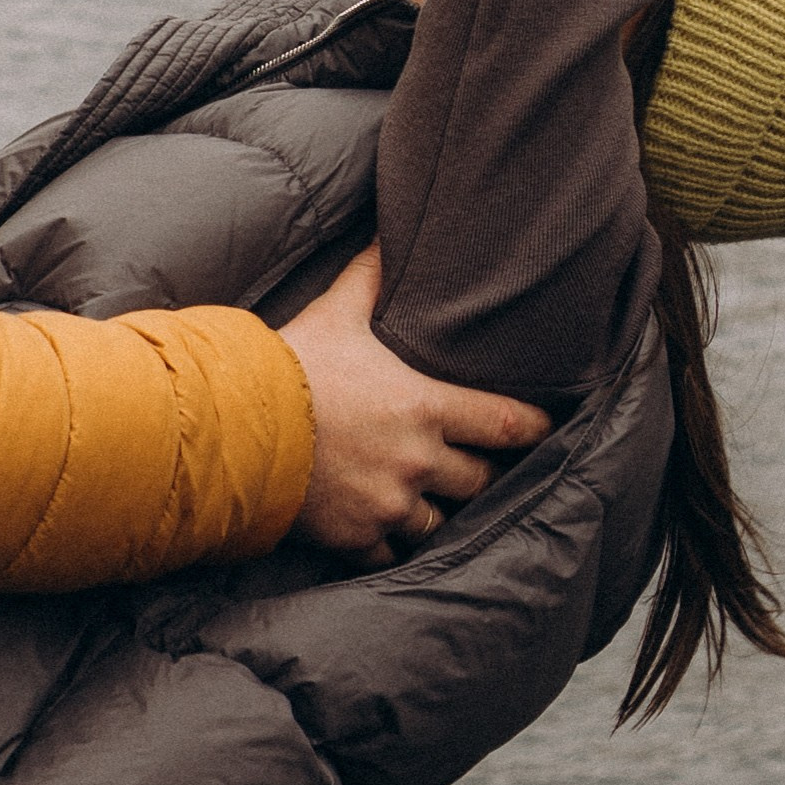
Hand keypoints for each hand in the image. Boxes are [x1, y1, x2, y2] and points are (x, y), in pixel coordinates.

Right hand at [281, 245, 546, 566]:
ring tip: (434, 504)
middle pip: (481, 480)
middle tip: (483, 469)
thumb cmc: (291, 365)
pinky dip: (390, 544)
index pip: (505, 423)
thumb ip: (369, 276)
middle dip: (483, 475)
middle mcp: (418, 461)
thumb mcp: (335, 312)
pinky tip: (385, 533)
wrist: (236, 427)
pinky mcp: (356, 537)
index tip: (549, 430)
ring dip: (438, 513)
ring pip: (440, 524)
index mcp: (425, 407)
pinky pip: (390, 553)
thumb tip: (386, 231)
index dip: (534, 428)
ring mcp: (388, 504)